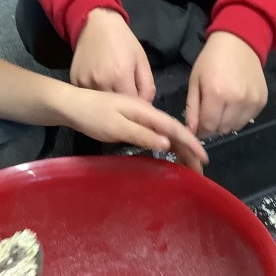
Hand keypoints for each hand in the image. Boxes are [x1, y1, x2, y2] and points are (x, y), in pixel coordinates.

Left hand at [61, 86, 207, 171]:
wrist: (71, 105)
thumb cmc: (91, 115)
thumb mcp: (116, 127)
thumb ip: (141, 134)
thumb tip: (167, 144)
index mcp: (145, 111)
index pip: (174, 127)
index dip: (191, 143)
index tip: (204, 158)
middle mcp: (145, 112)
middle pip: (172, 131)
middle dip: (189, 149)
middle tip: (199, 170)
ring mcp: (138, 116)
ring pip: (164, 133)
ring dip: (179, 148)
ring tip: (189, 166)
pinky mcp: (131, 121)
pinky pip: (154, 134)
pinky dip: (165, 144)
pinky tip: (167, 154)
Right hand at [71, 8, 155, 100]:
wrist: (95, 24)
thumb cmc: (122, 41)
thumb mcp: (141, 60)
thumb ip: (147, 86)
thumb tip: (146, 106)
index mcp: (120, 76)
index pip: (133, 106)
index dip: (138, 106)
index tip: (138, 102)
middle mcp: (100, 82)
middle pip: (116, 108)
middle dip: (123, 107)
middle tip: (125, 96)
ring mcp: (85, 82)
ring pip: (101, 104)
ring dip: (108, 103)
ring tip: (112, 93)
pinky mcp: (74, 81)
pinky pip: (88, 97)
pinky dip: (94, 97)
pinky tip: (98, 88)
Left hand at [185, 32, 267, 138]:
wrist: (239, 43)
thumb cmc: (211, 60)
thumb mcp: (195, 81)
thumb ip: (192, 108)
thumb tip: (192, 132)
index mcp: (217, 94)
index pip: (209, 126)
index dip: (202, 129)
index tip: (199, 124)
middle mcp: (237, 100)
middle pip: (223, 129)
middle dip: (213, 125)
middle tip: (210, 111)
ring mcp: (252, 101)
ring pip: (236, 126)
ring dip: (227, 122)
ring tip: (223, 105)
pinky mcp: (262, 101)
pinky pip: (248, 119)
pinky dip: (240, 116)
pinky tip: (235, 102)